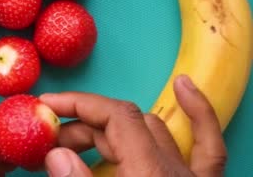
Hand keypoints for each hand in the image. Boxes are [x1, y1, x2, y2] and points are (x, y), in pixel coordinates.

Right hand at [40, 75, 227, 176]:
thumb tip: (56, 153)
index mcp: (149, 171)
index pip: (115, 116)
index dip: (77, 104)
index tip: (46, 106)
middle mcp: (175, 168)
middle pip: (126, 124)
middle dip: (83, 126)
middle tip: (49, 139)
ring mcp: (193, 176)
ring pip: (155, 131)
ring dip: (115, 129)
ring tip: (79, 140)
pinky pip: (208, 145)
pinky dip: (196, 114)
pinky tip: (183, 87)